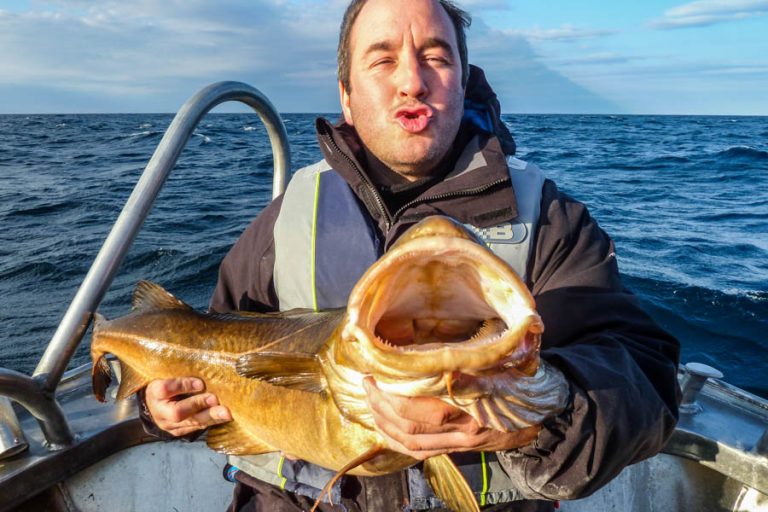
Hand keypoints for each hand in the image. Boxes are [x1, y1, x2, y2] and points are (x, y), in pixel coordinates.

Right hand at [144, 377, 231, 436]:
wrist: (154, 404)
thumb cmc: (166, 381)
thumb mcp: (166, 374)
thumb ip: (182, 369)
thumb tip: (205, 358)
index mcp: (154, 392)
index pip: (165, 389)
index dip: (182, 386)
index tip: (200, 383)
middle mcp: (159, 411)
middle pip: (177, 412)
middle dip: (198, 404)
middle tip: (215, 399)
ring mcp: (168, 424)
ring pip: (190, 423)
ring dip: (211, 416)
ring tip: (226, 413)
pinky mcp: (178, 432)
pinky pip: (196, 428)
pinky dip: (212, 422)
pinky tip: (224, 417)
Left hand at [363, 377, 539, 459]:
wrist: (546, 411)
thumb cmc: (526, 382)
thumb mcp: (510, 367)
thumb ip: (482, 366)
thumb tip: (453, 366)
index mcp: (475, 410)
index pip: (425, 409)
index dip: (395, 394)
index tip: (378, 372)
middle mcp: (464, 432)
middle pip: (412, 427)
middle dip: (382, 406)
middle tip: (367, 382)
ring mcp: (460, 443)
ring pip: (412, 443)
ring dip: (383, 423)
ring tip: (370, 400)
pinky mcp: (457, 447)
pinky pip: (419, 452)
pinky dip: (395, 441)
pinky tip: (382, 427)